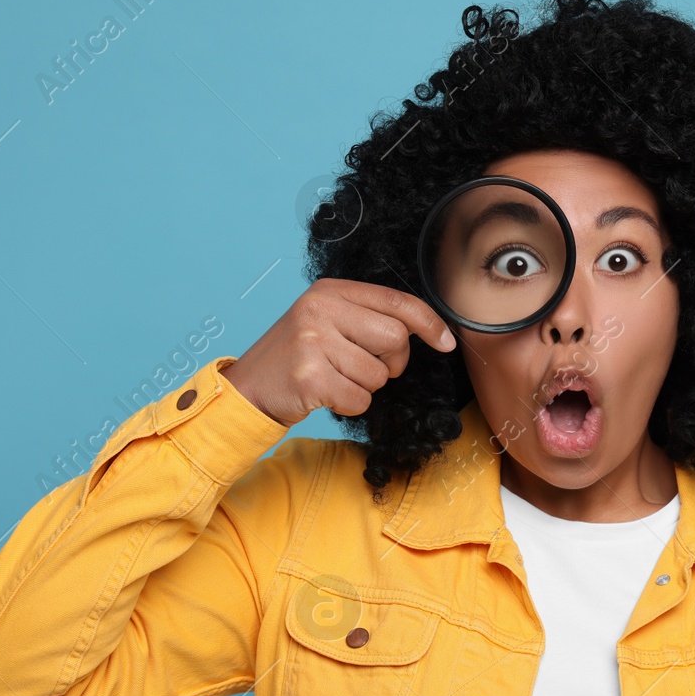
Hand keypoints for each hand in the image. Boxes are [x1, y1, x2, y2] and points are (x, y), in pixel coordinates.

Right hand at [220, 278, 455, 426]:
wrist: (248, 389)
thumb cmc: (297, 357)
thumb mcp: (326, 322)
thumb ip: (368, 317)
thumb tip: (425, 327)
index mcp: (329, 291)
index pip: (396, 301)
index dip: (429, 323)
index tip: (446, 342)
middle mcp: (320, 309)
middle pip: (395, 339)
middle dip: (391, 363)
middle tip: (364, 367)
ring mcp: (313, 342)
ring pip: (379, 375)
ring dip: (365, 386)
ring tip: (334, 378)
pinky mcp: (310, 377)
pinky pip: (360, 399)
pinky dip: (350, 404)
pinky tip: (326, 394)